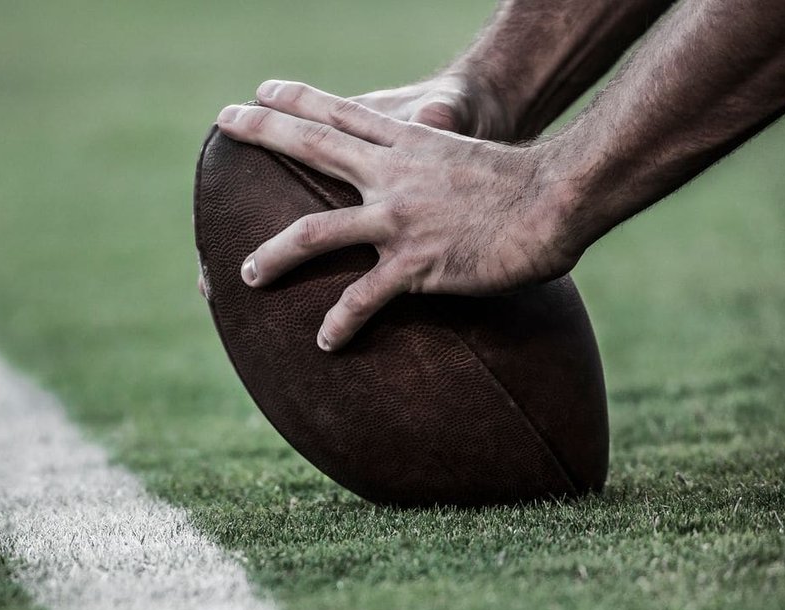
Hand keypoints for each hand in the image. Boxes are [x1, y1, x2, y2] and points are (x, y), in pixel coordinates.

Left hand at [215, 80, 581, 351]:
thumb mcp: (468, 152)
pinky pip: (362, 299)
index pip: (341, 112)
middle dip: (263, 131)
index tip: (261, 91)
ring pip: (315, 233)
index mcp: (409, 142)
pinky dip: (339, 323)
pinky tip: (325, 343)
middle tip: (224, 121)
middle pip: (313, 144)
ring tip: (247, 274)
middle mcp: (394, 174)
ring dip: (274, 254)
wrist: (560, 199)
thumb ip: (435, 154)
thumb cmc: (525, 182)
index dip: (298, 99)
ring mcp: (400, 218)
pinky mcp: (415, 264)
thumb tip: (426, 157)